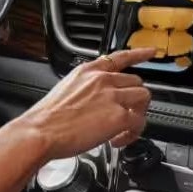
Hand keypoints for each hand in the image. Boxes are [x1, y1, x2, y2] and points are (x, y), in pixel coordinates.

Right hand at [13, 48, 155, 161]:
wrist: (42, 131)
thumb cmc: (47, 118)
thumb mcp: (65, 90)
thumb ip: (84, 90)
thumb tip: (93, 102)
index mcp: (88, 72)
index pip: (120, 57)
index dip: (139, 54)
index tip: (151, 52)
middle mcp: (103, 80)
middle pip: (136, 82)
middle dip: (134, 99)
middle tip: (127, 114)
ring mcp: (113, 97)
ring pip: (143, 97)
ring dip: (138, 113)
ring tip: (126, 127)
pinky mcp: (119, 116)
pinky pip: (139, 122)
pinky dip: (133, 133)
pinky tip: (118, 140)